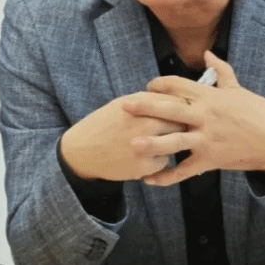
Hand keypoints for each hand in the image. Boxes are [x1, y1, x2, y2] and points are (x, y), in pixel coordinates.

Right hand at [60, 92, 186, 181]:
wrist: (82, 150)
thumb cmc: (105, 123)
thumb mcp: (125, 102)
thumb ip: (150, 100)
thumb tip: (176, 99)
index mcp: (141, 104)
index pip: (177, 102)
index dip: (182, 108)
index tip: (182, 112)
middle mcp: (146, 123)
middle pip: (181, 122)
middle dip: (182, 125)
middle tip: (178, 128)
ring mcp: (146, 145)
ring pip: (176, 142)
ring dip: (174, 142)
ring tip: (165, 141)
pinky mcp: (145, 166)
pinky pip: (165, 161)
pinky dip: (160, 160)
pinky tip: (148, 157)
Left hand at [123, 51, 264, 185]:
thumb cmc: (259, 112)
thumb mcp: (239, 89)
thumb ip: (221, 70)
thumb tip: (208, 53)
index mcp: (211, 97)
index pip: (180, 85)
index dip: (161, 84)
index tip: (148, 86)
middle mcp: (206, 116)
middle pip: (171, 109)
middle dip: (146, 107)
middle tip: (124, 105)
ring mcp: (207, 139)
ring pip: (175, 141)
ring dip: (153, 143)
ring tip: (132, 144)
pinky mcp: (211, 160)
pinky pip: (185, 170)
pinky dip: (167, 177)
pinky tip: (150, 179)